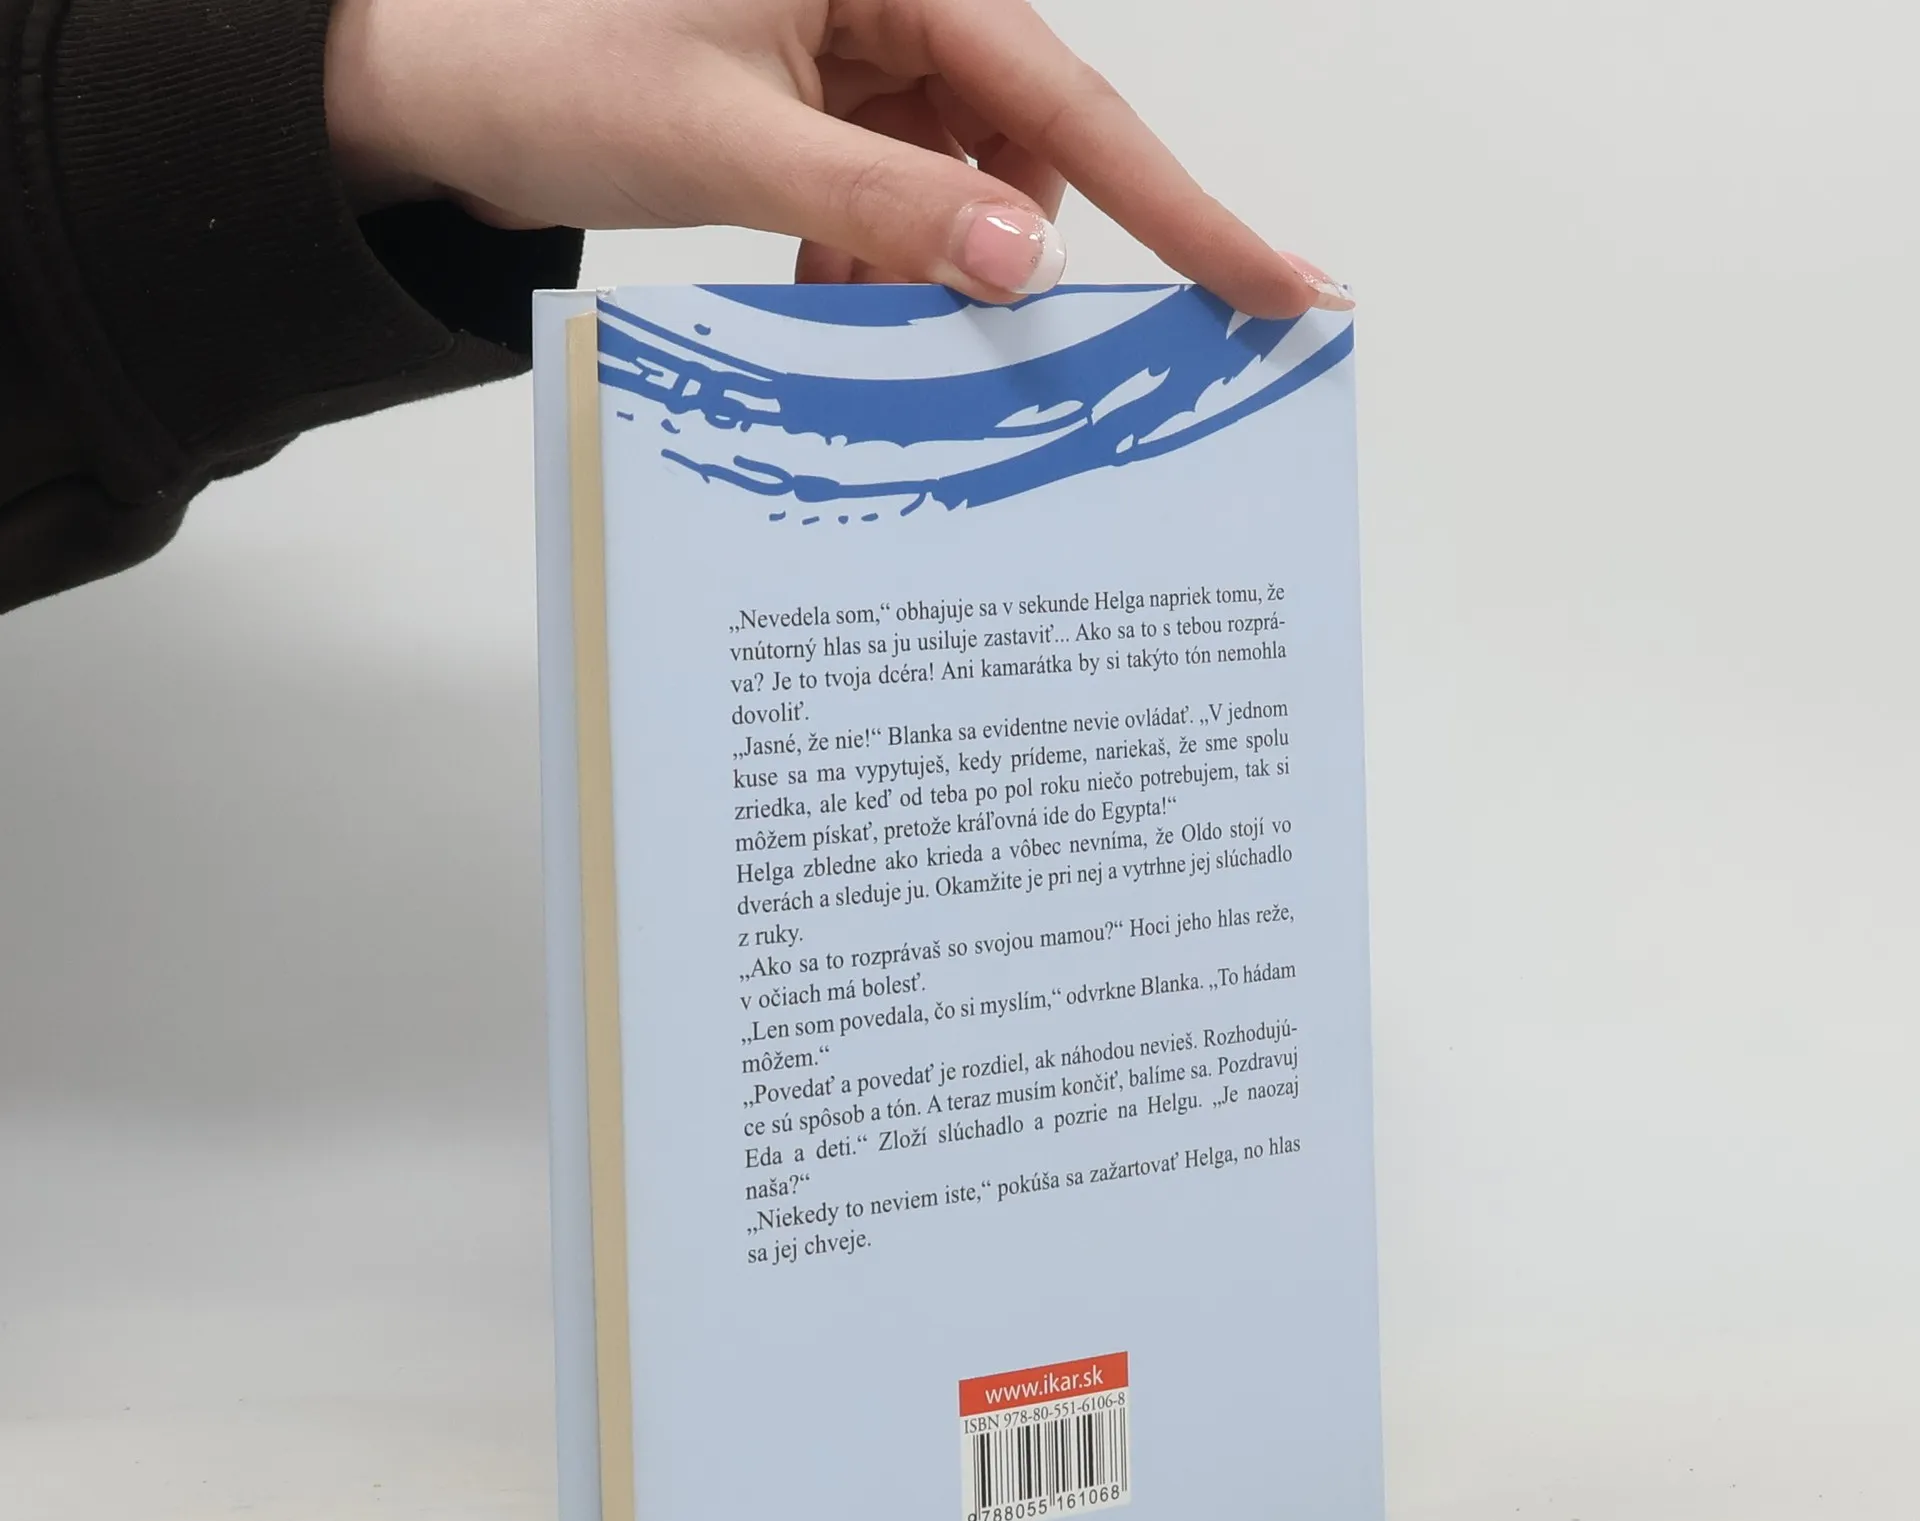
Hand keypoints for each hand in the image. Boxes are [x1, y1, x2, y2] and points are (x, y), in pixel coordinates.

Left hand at [324, 0, 1351, 318]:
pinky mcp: (833, 101)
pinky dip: (881, 260)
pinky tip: (826, 291)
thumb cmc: (547, 66)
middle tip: (966, 347)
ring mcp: (867, 53)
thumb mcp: (722, 139)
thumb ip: (880, 202)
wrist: (436, 85)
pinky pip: (906, 197)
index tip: (1280, 285)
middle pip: (1028, 151)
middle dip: (1000, 256)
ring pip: (968, 187)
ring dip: (926, 270)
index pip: (1073, 103)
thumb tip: (1019, 263)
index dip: (1185, 208)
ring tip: (842, 308)